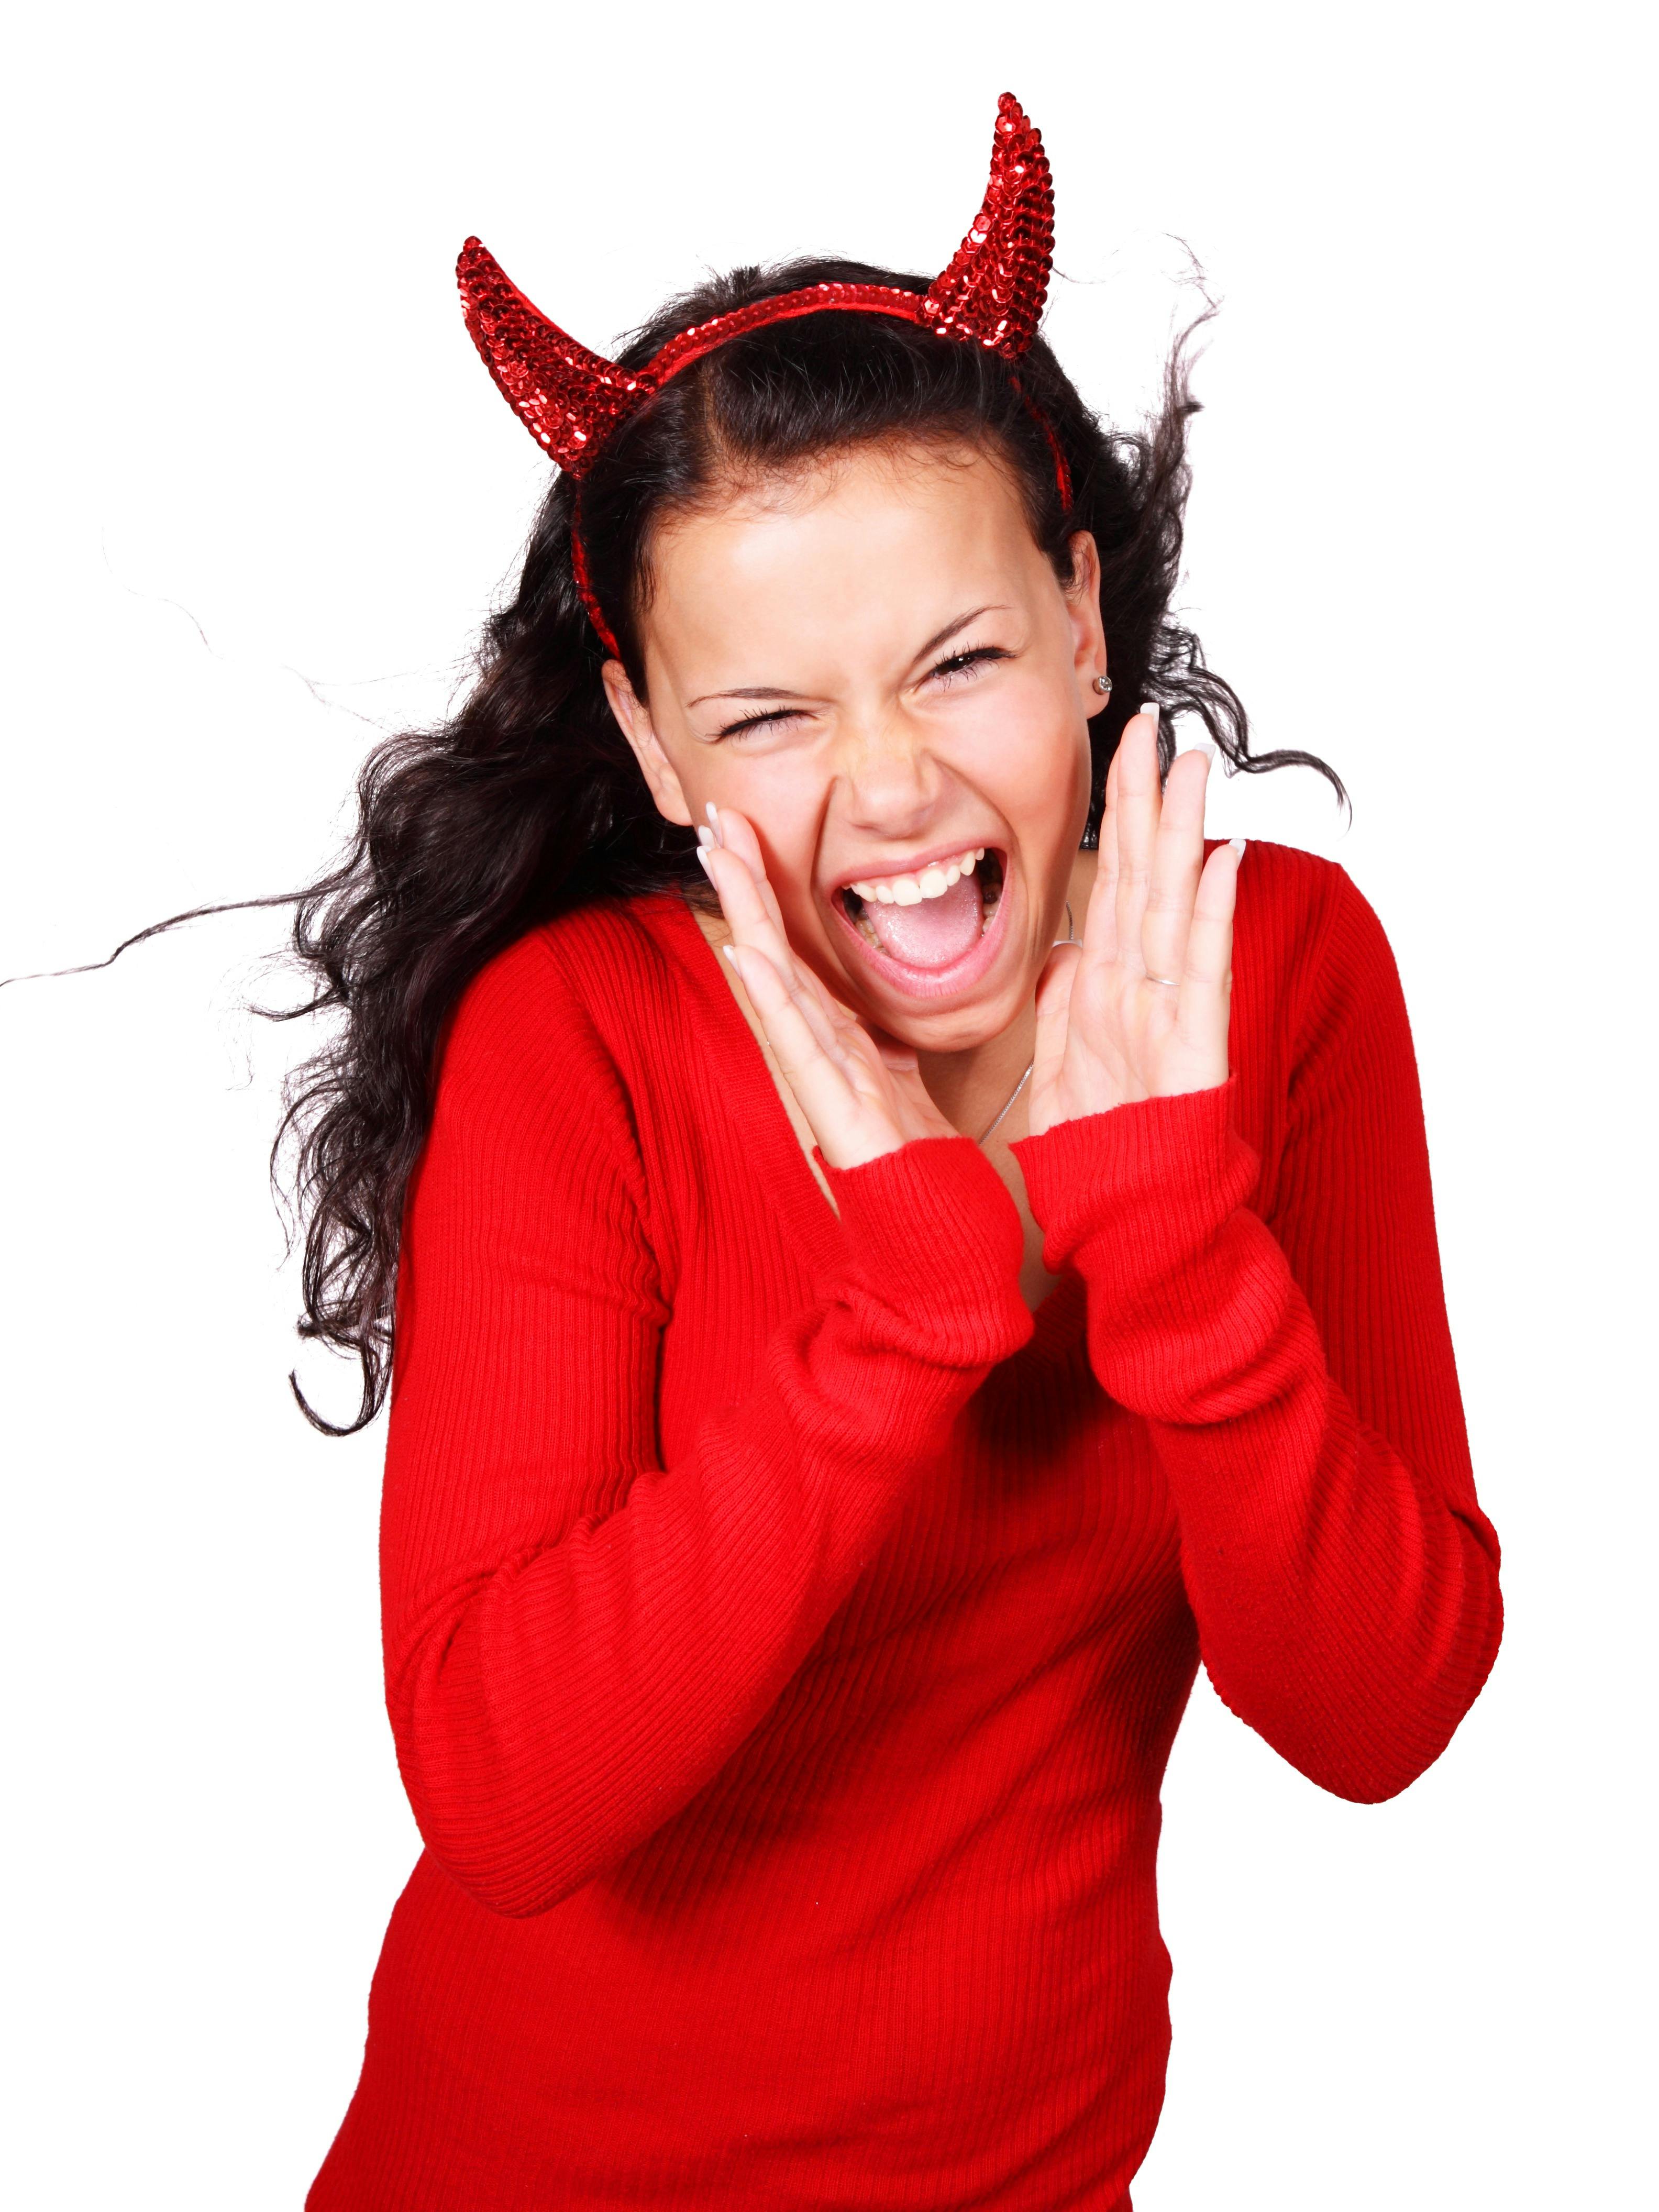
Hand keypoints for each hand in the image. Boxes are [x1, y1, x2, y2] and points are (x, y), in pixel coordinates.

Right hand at [697, 804, 957, 1169]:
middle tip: (713, 818)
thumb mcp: (908, 1095)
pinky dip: (772, 998)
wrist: (936, 1248)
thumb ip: (890, 1057)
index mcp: (841, 1045)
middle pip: (774, 953)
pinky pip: (798, 1047)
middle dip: (744, 886)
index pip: (796, 955)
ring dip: (746, 916)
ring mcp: (822, 1083)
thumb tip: (886, 1029)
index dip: (770, 895)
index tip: (747, 835)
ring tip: (717, 857)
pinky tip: (746, 954)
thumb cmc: (923, 1179)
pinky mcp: (834, 1115)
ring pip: (776, 984)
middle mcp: (822, 1056)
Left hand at [1028, 708, 1240, 1137]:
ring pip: (1175, 908)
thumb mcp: (1061, 1074)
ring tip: (1192, 767)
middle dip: (1147, 800)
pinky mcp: (1192, 1052)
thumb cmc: (1104, 1158)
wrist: (1134, 1229)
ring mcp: (1170, 1016)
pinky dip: (1210, 916)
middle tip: (1153, 724)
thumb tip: (1063, 951)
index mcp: (1105, 991)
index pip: (1109, 885)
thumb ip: (1063, 1009)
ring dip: (1184, 835)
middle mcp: (1140, 991)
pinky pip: (1200, 974)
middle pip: (1144, 878)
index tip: (1118, 752)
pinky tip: (1221, 861)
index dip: (1112, 818)